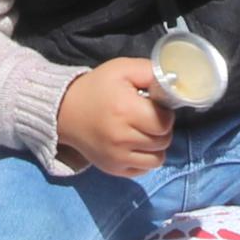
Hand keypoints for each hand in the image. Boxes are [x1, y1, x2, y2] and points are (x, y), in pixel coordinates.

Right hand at [52, 58, 172, 178]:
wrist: (65, 111)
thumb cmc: (97, 88)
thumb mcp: (121, 69)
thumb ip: (149, 71)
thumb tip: (174, 82)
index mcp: (125, 110)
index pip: (164, 122)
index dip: (164, 112)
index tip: (153, 106)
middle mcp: (122, 138)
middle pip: (163, 140)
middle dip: (161, 128)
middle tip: (148, 117)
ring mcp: (117, 157)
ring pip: (158, 159)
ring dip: (155, 145)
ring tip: (143, 132)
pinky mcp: (114, 169)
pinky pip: (144, 170)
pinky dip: (144, 158)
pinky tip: (134, 144)